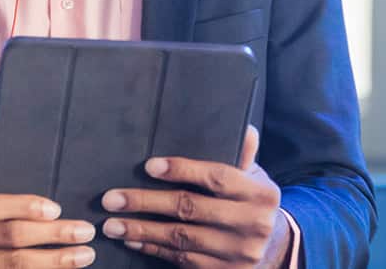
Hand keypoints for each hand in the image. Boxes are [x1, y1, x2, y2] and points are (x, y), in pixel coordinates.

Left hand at [100, 126, 290, 267]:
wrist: (274, 249)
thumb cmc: (252, 203)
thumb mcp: (254, 178)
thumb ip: (243, 157)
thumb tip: (244, 129)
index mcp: (260, 194)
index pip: (216, 178)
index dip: (182, 170)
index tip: (149, 166)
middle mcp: (253, 224)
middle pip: (191, 209)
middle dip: (146, 203)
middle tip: (112, 198)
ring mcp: (240, 253)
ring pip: (181, 239)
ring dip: (142, 231)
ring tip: (112, 224)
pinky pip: (182, 260)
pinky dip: (154, 249)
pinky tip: (132, 242)